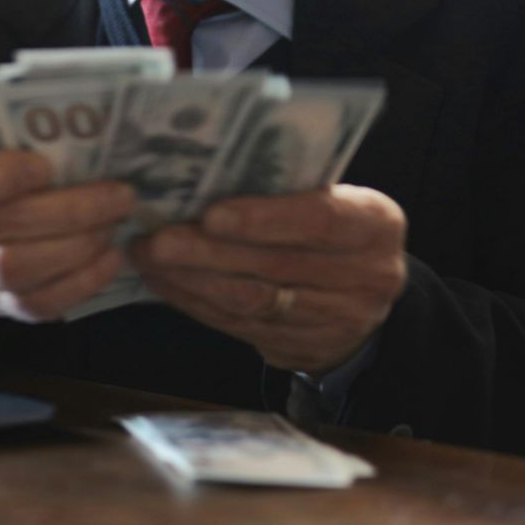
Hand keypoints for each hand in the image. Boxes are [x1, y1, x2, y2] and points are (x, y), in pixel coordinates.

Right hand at [0, 129, 134, 321]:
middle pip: (1, 225)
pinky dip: (79, 283)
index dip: (3, 174)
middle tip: (118, 195)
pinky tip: (110, 258)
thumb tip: (84, 131)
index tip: (49, 166)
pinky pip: (34, 305)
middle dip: (70, 211)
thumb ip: (17, 133)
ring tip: (114, 224)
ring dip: (77, 248)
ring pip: (17, 271)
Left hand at [128, 183, 406, 374]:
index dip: (264, 218)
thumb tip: (204, 174)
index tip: (211, 214)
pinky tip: (166, 283)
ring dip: (192, 280)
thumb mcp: (333, 199)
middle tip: (157, 238)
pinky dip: (196, 303)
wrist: (363, 296)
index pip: (320, 219)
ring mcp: (339, 321)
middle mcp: (367, 276)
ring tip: (149, 258)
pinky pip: (240, 326)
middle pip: (276, 265)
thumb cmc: (333, 228)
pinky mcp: (305, 350)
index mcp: (376, 224)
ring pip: (253, 302)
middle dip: (207, 252)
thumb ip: (288, 189)